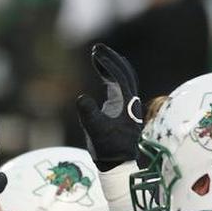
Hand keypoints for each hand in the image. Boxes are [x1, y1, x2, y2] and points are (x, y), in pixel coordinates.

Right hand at [75, 44, 142, 170]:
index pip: (120, 77)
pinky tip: (102, 71)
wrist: (118, 163)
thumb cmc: (107, 149)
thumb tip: (81, 98)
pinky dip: (111, 74)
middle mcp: (131, 101)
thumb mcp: (95, 133)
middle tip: (97, 47)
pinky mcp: (123, 108)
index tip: (96, 52)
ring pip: (124, 77)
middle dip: (111, 58)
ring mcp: (128, 104)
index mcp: (127, 104)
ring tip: (98, 55)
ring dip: (112, 65)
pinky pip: (120, 85)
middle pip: (125, 72)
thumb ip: (89, 115)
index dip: (108, 64)